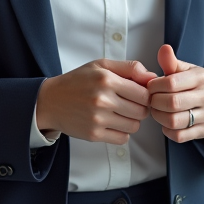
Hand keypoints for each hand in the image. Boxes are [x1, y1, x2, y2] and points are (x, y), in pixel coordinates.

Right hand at [35, 60, 156, 144]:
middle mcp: (103, 100)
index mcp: (106, 80)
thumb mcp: (101, 65)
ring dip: (132, 121)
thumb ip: (129, 68)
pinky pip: (122, 139)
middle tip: (130, 104)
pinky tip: (113, 123)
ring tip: (121, 113)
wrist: (50, 101)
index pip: (144, 93)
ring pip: (134, 126)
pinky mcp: (94, 135)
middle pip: (142, 111)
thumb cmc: (78, 81)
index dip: (146, 94)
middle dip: (141, 108)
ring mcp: (98, 119)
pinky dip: (122, 133)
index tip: (140, 94)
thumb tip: (153, 77)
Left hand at [148, 44, 203, 142]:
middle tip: (150, 100)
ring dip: (159, 117)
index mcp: (202, 77)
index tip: (150, 87)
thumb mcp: (183, 69)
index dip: (155, 86)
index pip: (172, 83)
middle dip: (155, 102)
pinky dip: (167, 130)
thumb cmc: (191, 83)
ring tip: (156, 110)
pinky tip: (165, 122)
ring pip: (175, 121)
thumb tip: (164, 49)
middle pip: (172, 103)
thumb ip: (171, 61)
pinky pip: (180, 136)